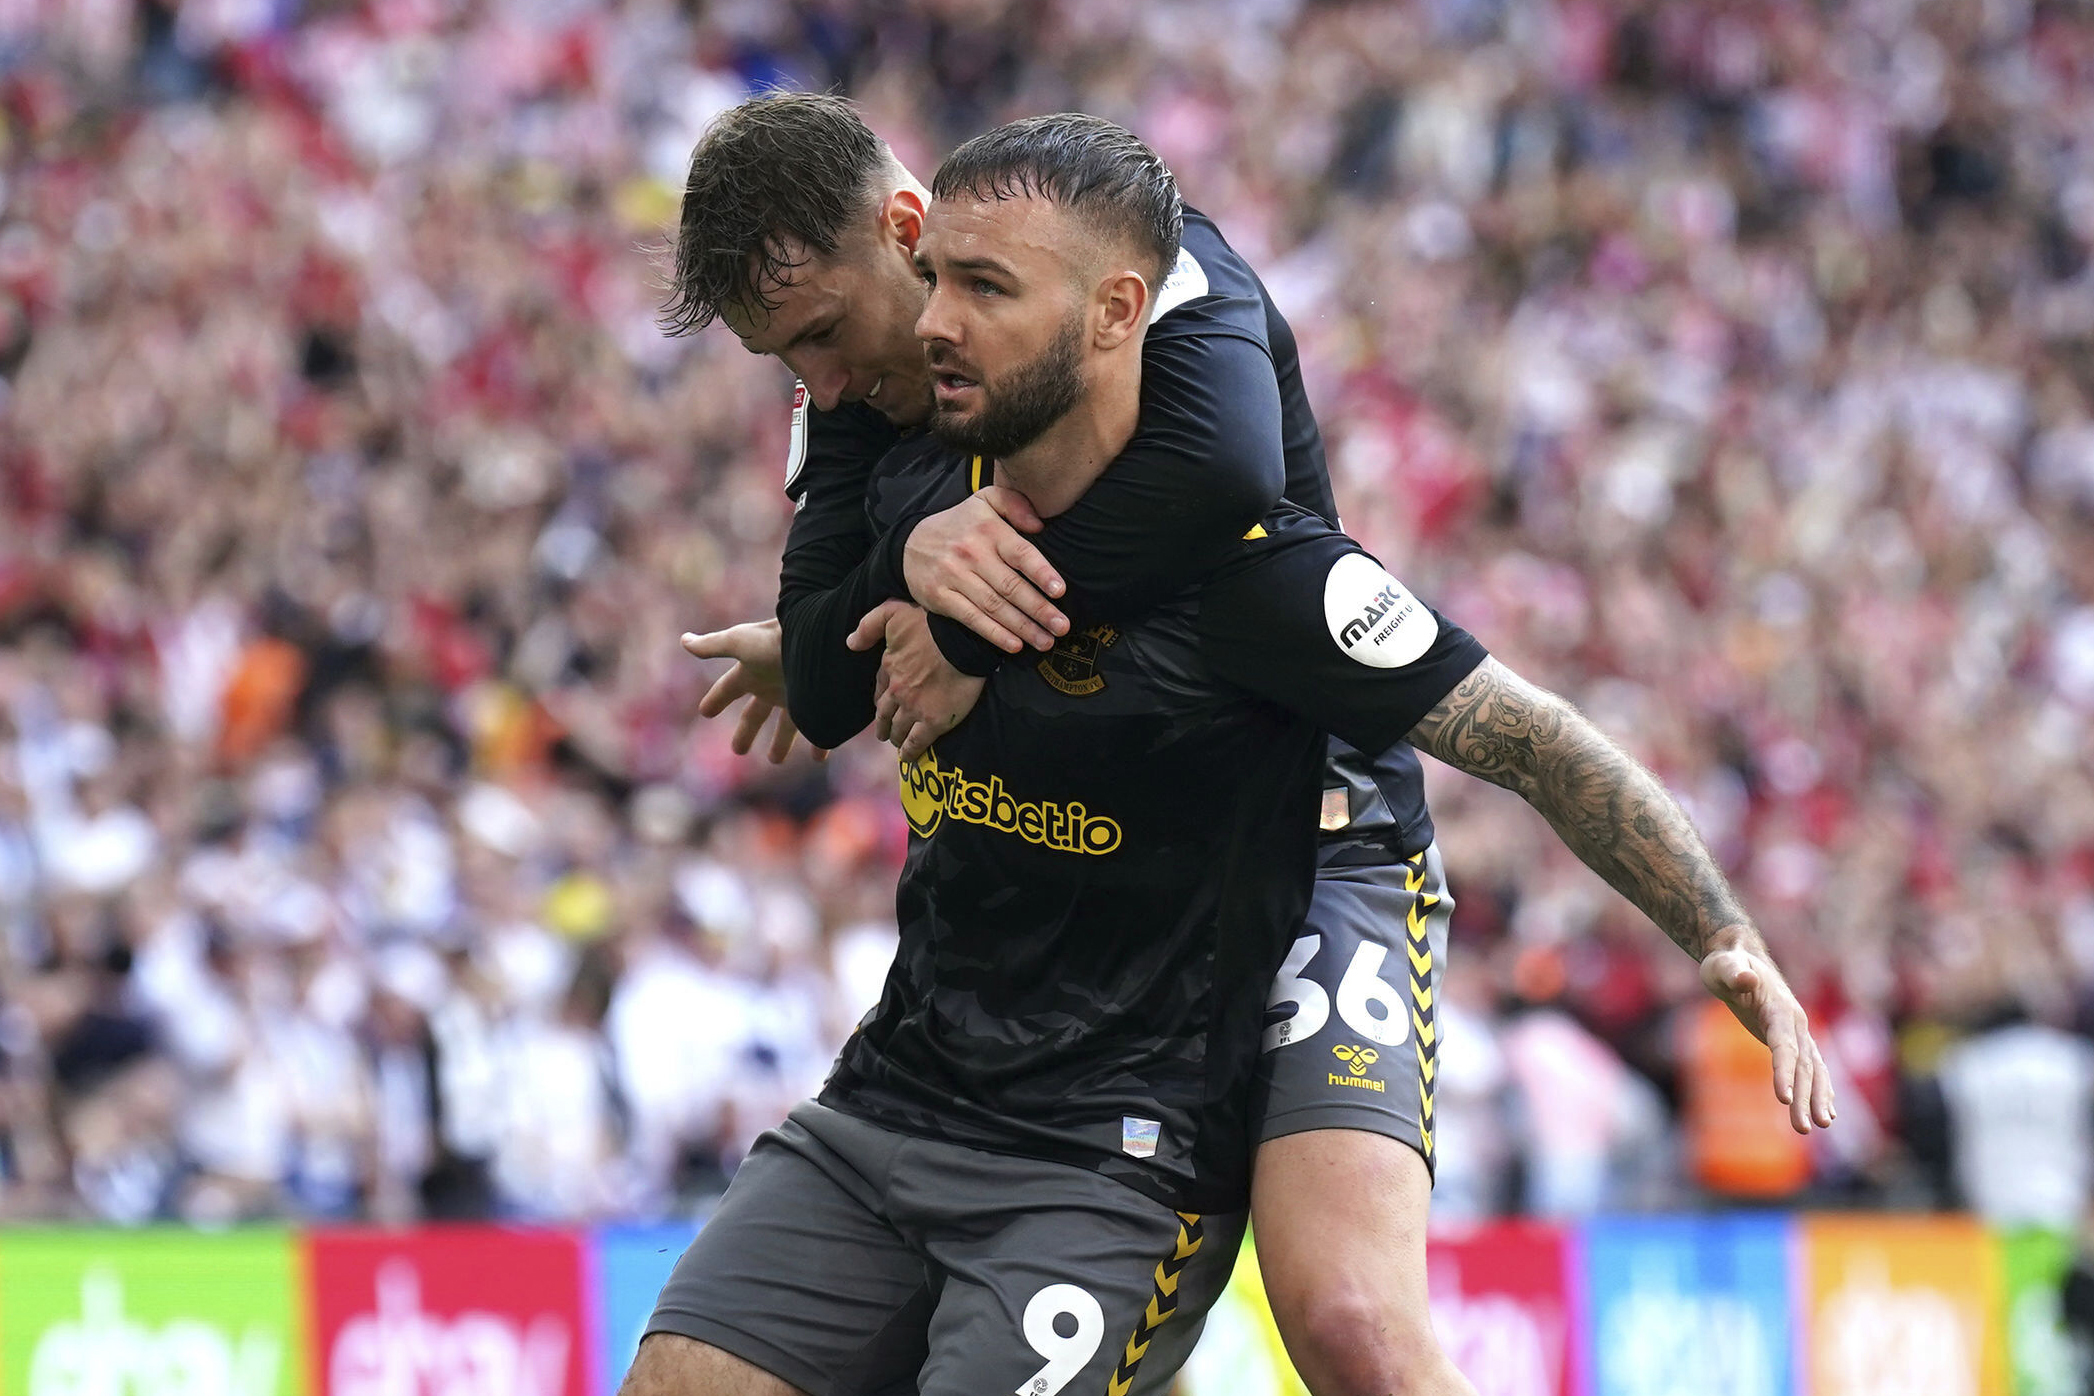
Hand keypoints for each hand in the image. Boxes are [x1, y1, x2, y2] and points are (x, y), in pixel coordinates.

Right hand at [680, 621, 824, 763]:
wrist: (819, 637)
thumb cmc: (776, 640)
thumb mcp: (740, 642)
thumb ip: (713, 645)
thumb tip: (684, 640)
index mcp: (753, 672)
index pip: (729, 688)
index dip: (717, 699)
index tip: (705, 712)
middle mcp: (775, 685)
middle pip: (757, 713)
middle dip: (747, 730)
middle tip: (738, 750)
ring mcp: (798, 696)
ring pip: (788, 726)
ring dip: (781, 742)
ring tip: (776, 761)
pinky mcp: (818, 706)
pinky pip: (819, 731)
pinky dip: (820, 744)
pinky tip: (819, 757)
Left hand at [848, 600, 984, 761]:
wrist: (962, 639)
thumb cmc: (930, 622)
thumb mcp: (892, 613)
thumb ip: (868, 626)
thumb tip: (849, 643)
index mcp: (889, 667)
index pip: (880, 690)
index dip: (880, 701)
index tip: (882, 708)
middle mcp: (898, 691)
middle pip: (886, 714)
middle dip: (885, 726)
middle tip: (886, 734)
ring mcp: (915, 708)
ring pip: (900, 730)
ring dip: (897, 739)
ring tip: (899, 746)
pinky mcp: (935, 721)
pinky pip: (917, 742)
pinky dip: (911, 752)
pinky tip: (909, 758)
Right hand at [902, 487, 1068, 653]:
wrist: (910, 543)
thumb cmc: (961, 525)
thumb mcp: (985, 501)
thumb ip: (1014, 504)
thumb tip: (1039, 524)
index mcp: (988, 530)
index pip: (1020, 553)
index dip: (1041, 573)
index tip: (1060, 592)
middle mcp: (972, 553)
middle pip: (1011, 586)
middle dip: (1040, 609)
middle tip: (1062, 626)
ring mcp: (954, 576)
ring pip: (994, 607)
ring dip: (1023, 627)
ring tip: (1046, 641)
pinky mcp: (940, 597)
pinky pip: (971, 618)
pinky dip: (994, 634)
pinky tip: (1015, 645)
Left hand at [1700, 940, 1835, 1132]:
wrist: (1741, 956)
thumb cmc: (1726, 964)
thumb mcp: (1722, 965)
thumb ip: (1733, 972)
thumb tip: (1746, 978)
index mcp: (1780, 1009)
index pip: (1784, 1045)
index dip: (1784, 1071)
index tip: (1783, 1099)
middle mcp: (1796, 1022)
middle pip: (1803, 1064)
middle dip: (1805, 1096)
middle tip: (1804, 1127)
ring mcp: (1798, 1032)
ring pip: (1813, 1070)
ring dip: (1817, 1099)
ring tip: (1821, 1126)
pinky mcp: (1794, 1039)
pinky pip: (1813, 1068)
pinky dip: (1822, 1090)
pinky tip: (1827, 1114)